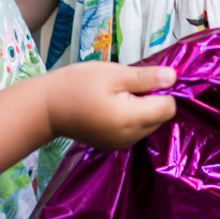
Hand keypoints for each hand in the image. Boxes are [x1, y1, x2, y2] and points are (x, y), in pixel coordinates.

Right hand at [45, 62, 176, 149]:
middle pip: (160, 117)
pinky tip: (110, 106)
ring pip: (148, 124)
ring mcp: (121, 144)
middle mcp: (130, 137)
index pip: (169, 107)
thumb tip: (173, 78)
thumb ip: (145, 78)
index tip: (143, 78)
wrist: (46, 108)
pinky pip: (134, 130)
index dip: (162, 89)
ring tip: (116, 94)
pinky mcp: (112, 144)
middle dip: (152, 99)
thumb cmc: (77, 84)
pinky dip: (130, 117)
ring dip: (141, 108)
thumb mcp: (113, 74)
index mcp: (132, 119)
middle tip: (126, 84)